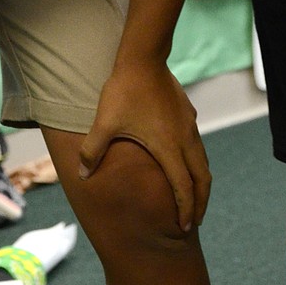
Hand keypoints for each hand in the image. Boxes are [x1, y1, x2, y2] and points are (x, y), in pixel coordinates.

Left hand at [78, 60, 210, 231]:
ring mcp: (189, 125)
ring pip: (202, 161)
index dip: (185, 209)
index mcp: (168, 148)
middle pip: (202, 178)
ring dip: (200, 181)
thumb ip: (93, 151)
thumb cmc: (124, 91)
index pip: (184, 187)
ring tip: (193, 195)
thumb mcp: (104, 123)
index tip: (183, 227)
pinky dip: (195, 161)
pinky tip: (184, 160)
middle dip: (200, 202)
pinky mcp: (187, 113)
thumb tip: (82, 175)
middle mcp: (185, 139)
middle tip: (194, 220)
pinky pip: (197, 144)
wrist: (144, 57)